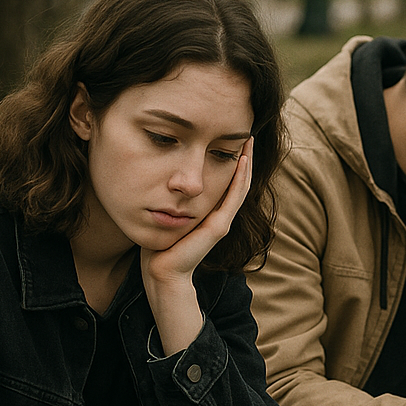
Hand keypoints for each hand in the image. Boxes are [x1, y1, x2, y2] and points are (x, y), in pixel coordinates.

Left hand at [141, 138, 252, 353]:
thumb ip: (168, 198)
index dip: (232, 160)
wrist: (162, 271)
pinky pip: (234, 196)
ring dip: (246, 162)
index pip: (227, 182)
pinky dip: (240, 177)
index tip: (232, 138)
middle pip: (239, 180)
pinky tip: (242, 160)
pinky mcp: (219, 225)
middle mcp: (220, 215)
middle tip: (247, 133)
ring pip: (241, 185)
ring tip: (248, 141)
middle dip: (243, 156)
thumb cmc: (158, 246)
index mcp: (210, 213)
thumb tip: (158, 178)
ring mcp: (222, 220)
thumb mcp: (165, 213)